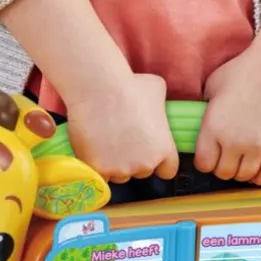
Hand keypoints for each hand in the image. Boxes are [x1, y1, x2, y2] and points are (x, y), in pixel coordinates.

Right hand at [63, 71, 179, 183]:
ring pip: (119, 175)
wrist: (99, 89)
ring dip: (114, 164)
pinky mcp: (99, 170)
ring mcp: (121, 169)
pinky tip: (92, 147)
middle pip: (141, 172)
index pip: (167, 170)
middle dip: (133, 161)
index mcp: (163, 149)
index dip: (158, 163)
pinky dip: (95, 166)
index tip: (148, 153)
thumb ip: (160, 108)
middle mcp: (145, 164)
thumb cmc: (129, 85)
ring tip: (105, 141)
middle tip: (122, 141)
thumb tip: (156, 108)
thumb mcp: (157, 91)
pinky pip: (99, 175)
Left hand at [196, 46, 260, 184]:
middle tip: (227, 158)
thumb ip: (204, 110)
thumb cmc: (242, 71)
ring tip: (242, 162)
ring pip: (244, 177)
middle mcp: (233, 142)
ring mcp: (257, 146)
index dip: (205, 162)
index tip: (210, 156)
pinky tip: (258, 168)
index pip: (203, 164)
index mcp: (212, 128)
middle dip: (223, 168)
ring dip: (241, 172)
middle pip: (224, 173)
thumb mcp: (211, 87)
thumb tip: (200, 123)